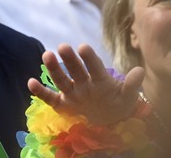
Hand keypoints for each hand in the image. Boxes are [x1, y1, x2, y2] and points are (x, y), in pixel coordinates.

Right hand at [27, 43, 144, 124]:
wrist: (108, 123)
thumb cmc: (117, 105)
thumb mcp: (127, 98)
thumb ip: (131, 86)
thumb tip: (140, 71)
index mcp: (100, 79)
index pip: (95, 67)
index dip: (89, 58)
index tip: (83, 47)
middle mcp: (83, 83)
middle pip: (75, 69)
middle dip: (69, 59)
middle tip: (62, 46)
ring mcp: (71, 93)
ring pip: (61, 79)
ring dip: (53, 68)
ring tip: (46, 55)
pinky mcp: (62, 104)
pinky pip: (49, 98)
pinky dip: (40, 91)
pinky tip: (30, 82)